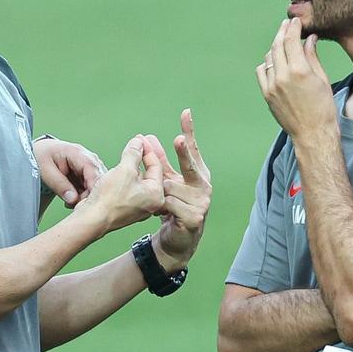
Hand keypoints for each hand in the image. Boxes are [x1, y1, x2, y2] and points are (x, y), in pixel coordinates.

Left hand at [33, 137, 104, 206]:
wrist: (39, 152)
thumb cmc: (41, 156)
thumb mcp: (45, 171)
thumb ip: (59, 184)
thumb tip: (74, 200)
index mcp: (77, 153)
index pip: (93, 171)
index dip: (92, 189)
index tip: (83, 203)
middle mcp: (88, 158)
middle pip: (98, 180)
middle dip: (87, 195)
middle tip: (72, 205)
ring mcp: (89, 166)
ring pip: (96, 186)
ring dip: (84, 197)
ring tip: (69, 202)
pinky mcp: (88, 174)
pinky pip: (91, 188)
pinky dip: (82, 196)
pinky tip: (71, 199)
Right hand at [73, 135, 164, 234]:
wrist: (91, 220)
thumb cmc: (109, 198)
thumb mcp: (124, 170)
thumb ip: (133, 154)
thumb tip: (138, 142)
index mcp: (156, 195)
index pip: (156, 166)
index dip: (147, 149)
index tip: (140, 138)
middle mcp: (150, 204)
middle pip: (148, 174)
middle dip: (141, 157)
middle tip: (136, 143)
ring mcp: (138, 208)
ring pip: (138, 181)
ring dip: (132, 167)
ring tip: (126, 154)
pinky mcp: (125, 210)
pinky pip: (129, 189)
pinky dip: (125, 178)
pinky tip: (118, 170)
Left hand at [153, 109, 211, 272]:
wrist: (178, 239)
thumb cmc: (173, 206)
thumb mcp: (165, 182)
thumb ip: (159, 162)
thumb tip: (148, 138)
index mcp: (199, 174)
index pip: (193, 149)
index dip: (190, 131)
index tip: (185, 112)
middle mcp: (204, 186)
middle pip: (189, 165)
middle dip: (183, 152)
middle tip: (177, 139)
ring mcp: (202, 202)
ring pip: (170, 188)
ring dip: (160, 195)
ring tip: (162, 206)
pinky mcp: (195, 217)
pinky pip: (169, 205)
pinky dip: (161, 209)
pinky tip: (163, 215)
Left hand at [256, 18, 338, 137]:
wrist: (312, 134)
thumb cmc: (323, 108)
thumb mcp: (322, 79)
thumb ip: (312, 57)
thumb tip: (309, 38)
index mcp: (299, 71)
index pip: (291, 40)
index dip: (292, 27)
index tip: (295, 21)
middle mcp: (282, 76)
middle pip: (277, 46)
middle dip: (282, 32)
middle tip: (286, 25)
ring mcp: (272, 86)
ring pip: (268, 57)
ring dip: (275, 47)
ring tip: (283, 43)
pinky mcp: (267, 95)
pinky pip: (262, 72)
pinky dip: (267, 63)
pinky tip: (275, 62)